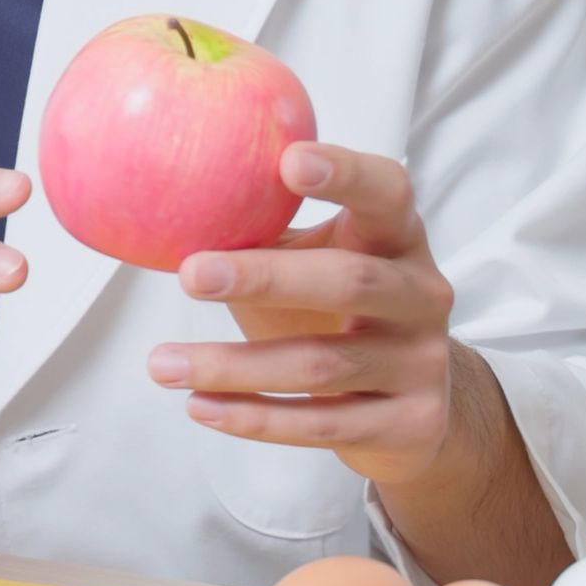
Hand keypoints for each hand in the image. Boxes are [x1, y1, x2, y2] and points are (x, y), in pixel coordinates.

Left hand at [147, 141, 459, 490]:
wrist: (410, 407)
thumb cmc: (335, 313)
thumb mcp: (312, 263)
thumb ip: (264, 231)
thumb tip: (169, 199)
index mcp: (398, 237)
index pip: (387, 191)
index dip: (346, 173)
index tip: (288, 161)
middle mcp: (423, 295)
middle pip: (351, 281)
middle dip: (267, 277)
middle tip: (190, 275)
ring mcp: (422, 362)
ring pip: (322, 366)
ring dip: (234, 366)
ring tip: (162, 364)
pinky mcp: (413, 423)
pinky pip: (323, 424)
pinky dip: (254, 417)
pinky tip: (200, 406)